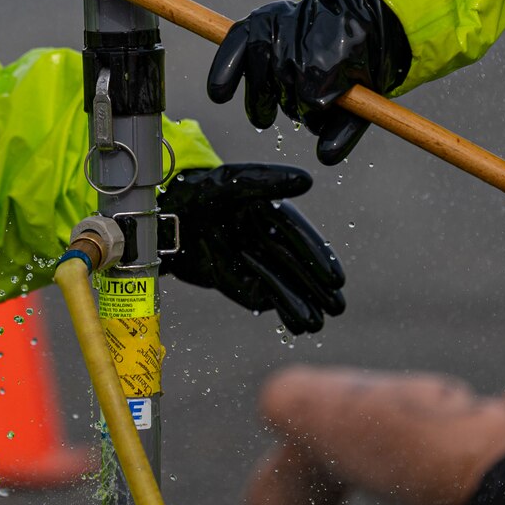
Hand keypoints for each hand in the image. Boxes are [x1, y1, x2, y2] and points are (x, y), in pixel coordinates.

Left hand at [160, 163, 345, 333]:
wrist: (166, 217)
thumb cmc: (200, 192)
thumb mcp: (232, 182)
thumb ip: (267, 181)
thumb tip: (306, 180)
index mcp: (275, 215)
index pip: (301, 239)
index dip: (318, 257)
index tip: (335, 276)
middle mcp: (272, 241)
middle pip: (302, 267)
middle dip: (319, 287)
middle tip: (337, 305)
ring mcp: (260, 265)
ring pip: (290, 287)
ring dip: (305, 304)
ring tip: (319, 321)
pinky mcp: (244, 285)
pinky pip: (270, 299)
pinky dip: (285, 310)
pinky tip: (299, 324)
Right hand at [206, 0, 410, 164]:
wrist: (350, 17)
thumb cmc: (354, 63)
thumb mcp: (361, 94)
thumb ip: (345, 128)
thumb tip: (325, 157)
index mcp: (336, 50)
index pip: (312, 99)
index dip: (316, 112)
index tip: (327, 106)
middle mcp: (304, 34)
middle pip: (287, 89)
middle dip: (293, 105)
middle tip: (299, 106)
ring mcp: (281, 23)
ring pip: (260, 77)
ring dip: (262, 98)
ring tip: (267, 112)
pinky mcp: (260, 20)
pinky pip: (235, 47)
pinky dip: (225, 70)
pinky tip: (219, 95)